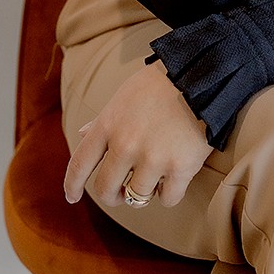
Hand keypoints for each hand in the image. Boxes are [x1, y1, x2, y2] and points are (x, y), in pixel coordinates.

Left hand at [63, 60, 212, 208]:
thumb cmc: (160, 84)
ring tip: (154, 179)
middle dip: (112, 196)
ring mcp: (153, 158)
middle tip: (121, 194)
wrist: (201, 75)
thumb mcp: (124, 96)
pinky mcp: (181, 167)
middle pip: (106, 189)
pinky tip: (172, 179)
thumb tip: (82, 135)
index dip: (72, 185)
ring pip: (137, 198)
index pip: (79, 164)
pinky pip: (168, 199)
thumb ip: (103, 120)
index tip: (72, 196)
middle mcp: (125, 145)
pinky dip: (168, 193)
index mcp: (108, 124)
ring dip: (143, 192)